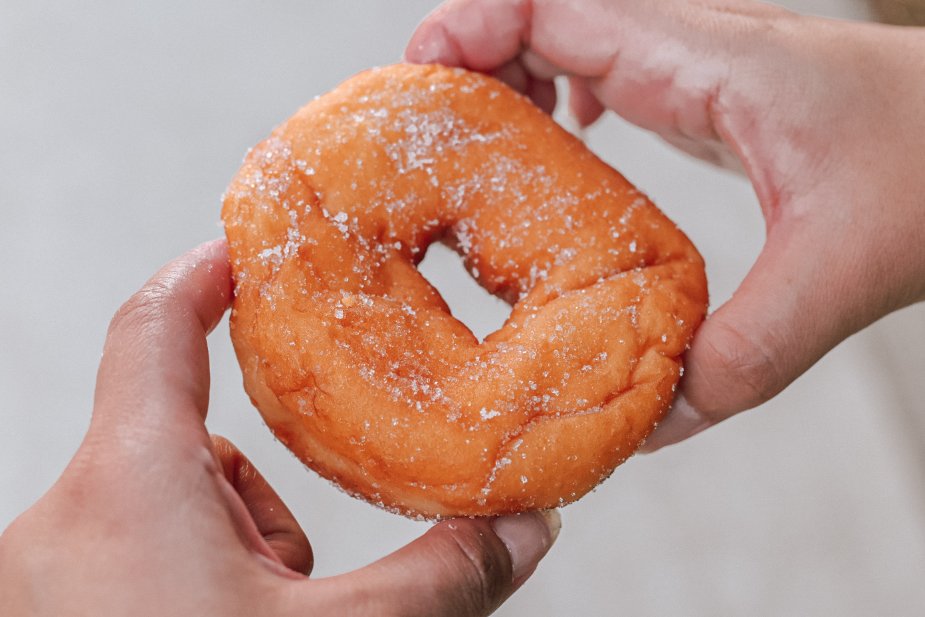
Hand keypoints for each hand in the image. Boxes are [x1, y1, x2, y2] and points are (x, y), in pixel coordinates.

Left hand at [0, 240, 558, 615]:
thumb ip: (441, 579)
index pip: (153, 329)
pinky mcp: (61, 607)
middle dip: (263, 488)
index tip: (248, 245)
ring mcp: (52, 572)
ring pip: (165, 506)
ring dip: (235, 543)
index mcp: (125, 489)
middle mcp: (66, 521)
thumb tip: (531, 525)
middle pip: (182, 439)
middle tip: (302, 563)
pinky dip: (195, 576)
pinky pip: (134, 553)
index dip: (204, 273)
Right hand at [406, 0, 924, 448]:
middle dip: (473, 58)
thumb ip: (745, 354)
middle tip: (425, 130)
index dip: (474, 27)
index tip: (419, 76)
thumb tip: (652, 421)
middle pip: (547, 15)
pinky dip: (561, 95)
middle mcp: (691, 48)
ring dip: (512, 76)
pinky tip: (559, 142)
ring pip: (573, 39)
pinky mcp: (705, 95)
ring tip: (473, 142)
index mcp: (706, 61)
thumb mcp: (844, 271)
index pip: (558, 6)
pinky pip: (607, 72)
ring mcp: (696, 67)